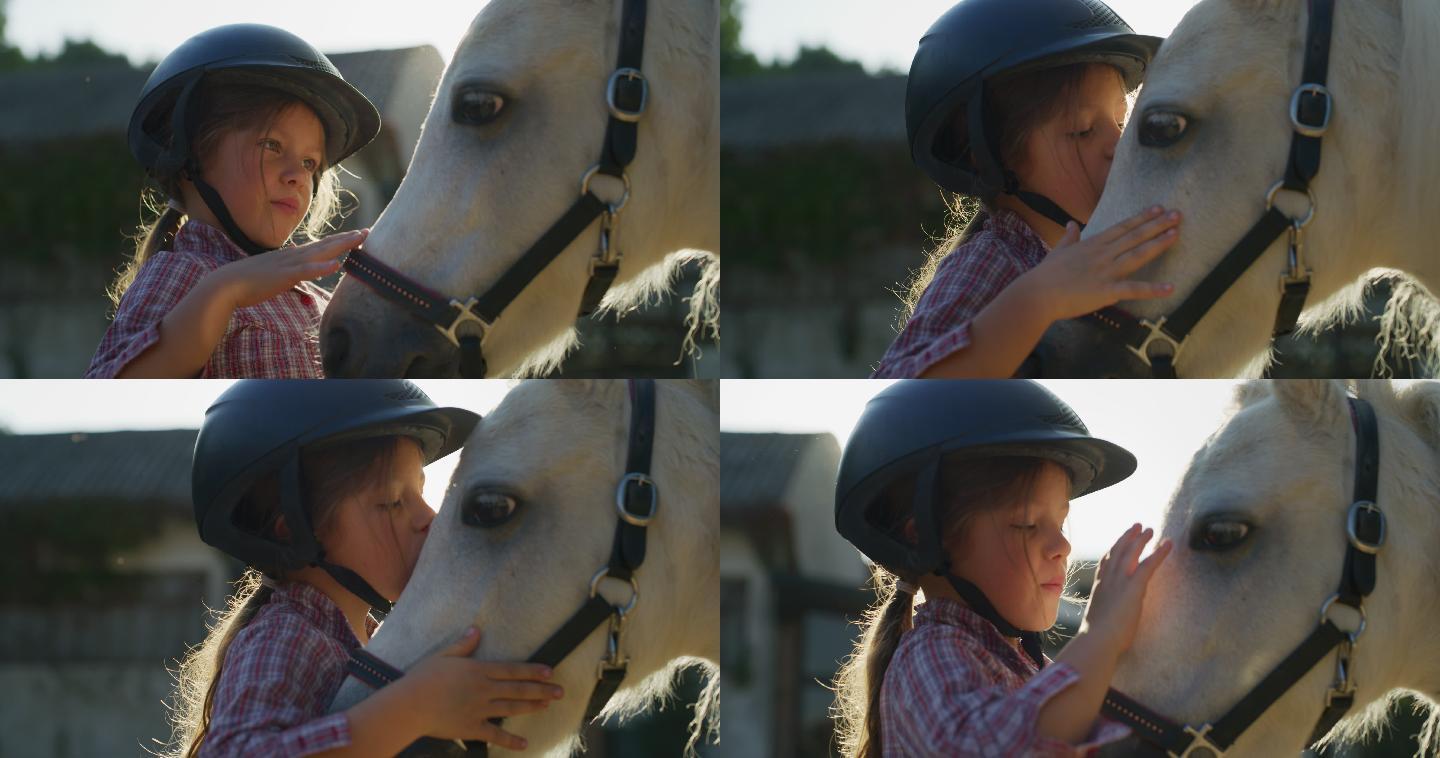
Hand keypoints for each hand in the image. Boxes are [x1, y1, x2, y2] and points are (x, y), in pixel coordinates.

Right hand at [209, 228, 368, 309]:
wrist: (228, 284)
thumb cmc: (250, 282)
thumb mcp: (276, 273)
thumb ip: (289, 269)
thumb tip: (298, 262)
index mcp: (293, 256)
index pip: (322, 246)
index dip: (340, 241)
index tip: (357, 235)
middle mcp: (294, 256)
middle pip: (326, 245)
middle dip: (348, 238)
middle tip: (368, 231)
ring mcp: (290, 264)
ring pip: (321, 252)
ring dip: (341, 245)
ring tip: (359, 239)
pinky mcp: (285, 275)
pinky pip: (307, 270)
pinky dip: (322, 267)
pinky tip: (337, 264)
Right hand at [404, 626, 562, 748]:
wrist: (410, 705)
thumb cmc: (422, 678)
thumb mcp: (443, 656)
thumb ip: (463, 646)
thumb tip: (476, 630)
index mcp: (478, 670)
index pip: (512, 670)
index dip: (532, 671)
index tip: (550, 671)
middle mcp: (484, 689)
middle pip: (518, 689)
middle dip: (541, 690)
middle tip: (560, 692)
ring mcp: (479, 710)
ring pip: (512, 708)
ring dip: (532, 707)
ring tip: (548, 706)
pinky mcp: (471, 728)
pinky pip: (494, 735)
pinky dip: (510, 740)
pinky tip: (524, 743)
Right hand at [1022, 207, 1181, 321]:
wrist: (1038, 293)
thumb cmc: (1046, 274)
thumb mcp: (1058, 250)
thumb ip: (1069, 236)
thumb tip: (1070, 224)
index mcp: (1093, 243)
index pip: (1123, 227)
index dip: (1142, 217)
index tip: (1159, 208)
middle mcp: (1104, 254)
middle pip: (1135, 236)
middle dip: (1157, 225)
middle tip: (1178, 215)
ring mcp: (1106, 271)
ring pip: (1137, 254)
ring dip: (1158, 244)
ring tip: (1176, 234)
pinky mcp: (1107, 290)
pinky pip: (1133, 289)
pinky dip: (1152, 289)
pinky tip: (1170, 288)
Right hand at [1078, 523, 1171, 657]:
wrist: (1098, 639)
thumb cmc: (1097, 637)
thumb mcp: (1097, 620)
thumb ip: (1103, 613)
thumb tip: (1105, 620)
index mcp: (1099, 587)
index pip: (1106, 562)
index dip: (1113, 550)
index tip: (1118, 541)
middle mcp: (1108, 580)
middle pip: (1118, 552)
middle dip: (1127, 538)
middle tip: (1136, 526)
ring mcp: (1120, 581)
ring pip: (1131, 553)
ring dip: (1141, 539)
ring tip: (1149, 529)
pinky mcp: (1134, 587)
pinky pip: (1149, 565)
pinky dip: (1160, 552)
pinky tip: (1168, 543)